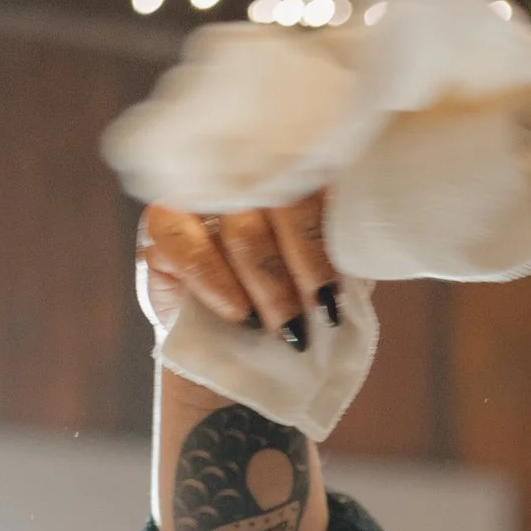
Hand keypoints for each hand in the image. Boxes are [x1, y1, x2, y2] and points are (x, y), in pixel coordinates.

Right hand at [137, 194, 338, 342]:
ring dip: (269, 285)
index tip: (335, 291)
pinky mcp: (161, 226)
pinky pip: (187, 245)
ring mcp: (198, 194)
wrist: (237, 356)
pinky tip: (238, 313)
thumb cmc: (293, 308)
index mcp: (291, 174)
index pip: (313, 177)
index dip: (325, 235)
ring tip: (286, 327)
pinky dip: (216, 283)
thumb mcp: (330, 278)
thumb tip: (369, 243)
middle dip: (305, 264)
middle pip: (280, 200)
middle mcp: (244, 174)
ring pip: (241, 228)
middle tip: (318, 312)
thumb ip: (346, 249)